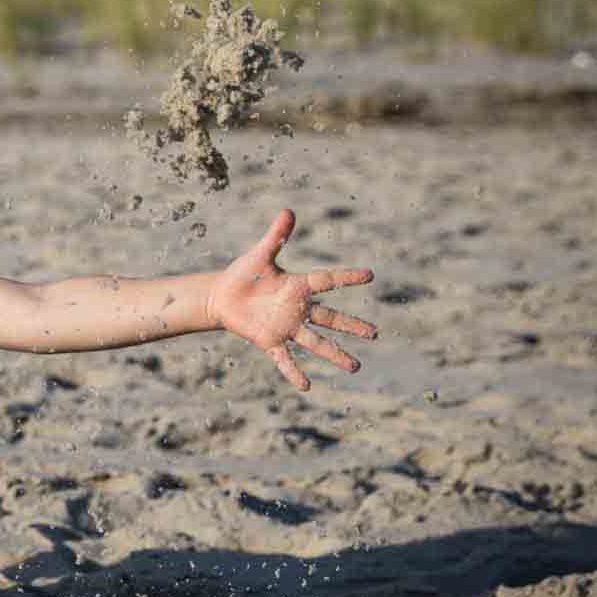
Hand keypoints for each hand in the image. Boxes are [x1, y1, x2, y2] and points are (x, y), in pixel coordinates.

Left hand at [207, 209, 377, 390]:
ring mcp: (286, 327)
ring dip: (334, 354)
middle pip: (330, 318)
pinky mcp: (270, 340)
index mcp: (298, 286)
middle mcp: (297, 309)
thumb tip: (287, 211)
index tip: (369, 274)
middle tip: (374, 334)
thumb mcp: (260, 255)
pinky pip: (284, 358)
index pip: (327, 281)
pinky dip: (293, 371)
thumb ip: (275, 237)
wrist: (222, 296)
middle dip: (352, 326)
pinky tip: (306, 386)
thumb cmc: (244, 274)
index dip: (346, 277)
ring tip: (355, 367)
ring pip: (315, 342)